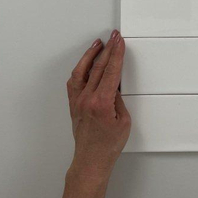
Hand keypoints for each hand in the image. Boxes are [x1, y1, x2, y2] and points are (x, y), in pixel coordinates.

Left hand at [57, 30, 130, 197]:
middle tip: (114, 36)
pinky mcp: (74, 104)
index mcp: (101, 102)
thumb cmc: (108, 145)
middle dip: (108, 49)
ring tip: (99, 43)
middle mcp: (87, 99)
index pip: (111, 71)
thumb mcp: (124, 120)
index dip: (117, 54)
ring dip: (91, 54)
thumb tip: (114, 85)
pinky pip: (74, 81)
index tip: (120, 42)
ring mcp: (78, 101)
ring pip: (83, 71)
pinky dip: (80, 68)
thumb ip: (118, 99)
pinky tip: (85, 63)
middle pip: (98, 67)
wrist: (91, 160)